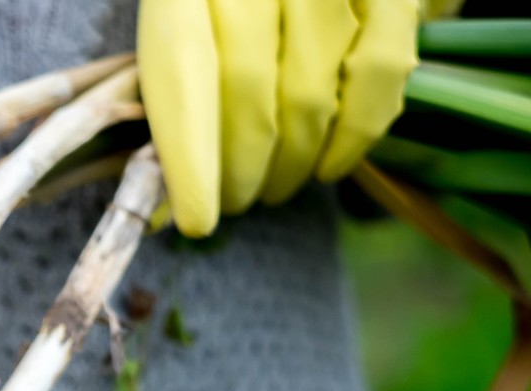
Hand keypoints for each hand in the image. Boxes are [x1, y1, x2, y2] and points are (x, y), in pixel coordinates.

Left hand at [138, 0, 419, 236]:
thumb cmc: (225, 13)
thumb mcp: (182, 34)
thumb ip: (172, 98)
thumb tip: (163, 203)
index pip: (181, 71)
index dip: (190, 155)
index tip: (198, 219)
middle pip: (247, 89)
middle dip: (240, 168)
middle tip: (234, 201)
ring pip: (308, 93)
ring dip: (289, 164)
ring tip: (270, 190)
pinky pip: (377, 73)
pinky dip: (353, 136)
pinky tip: (327, 170)